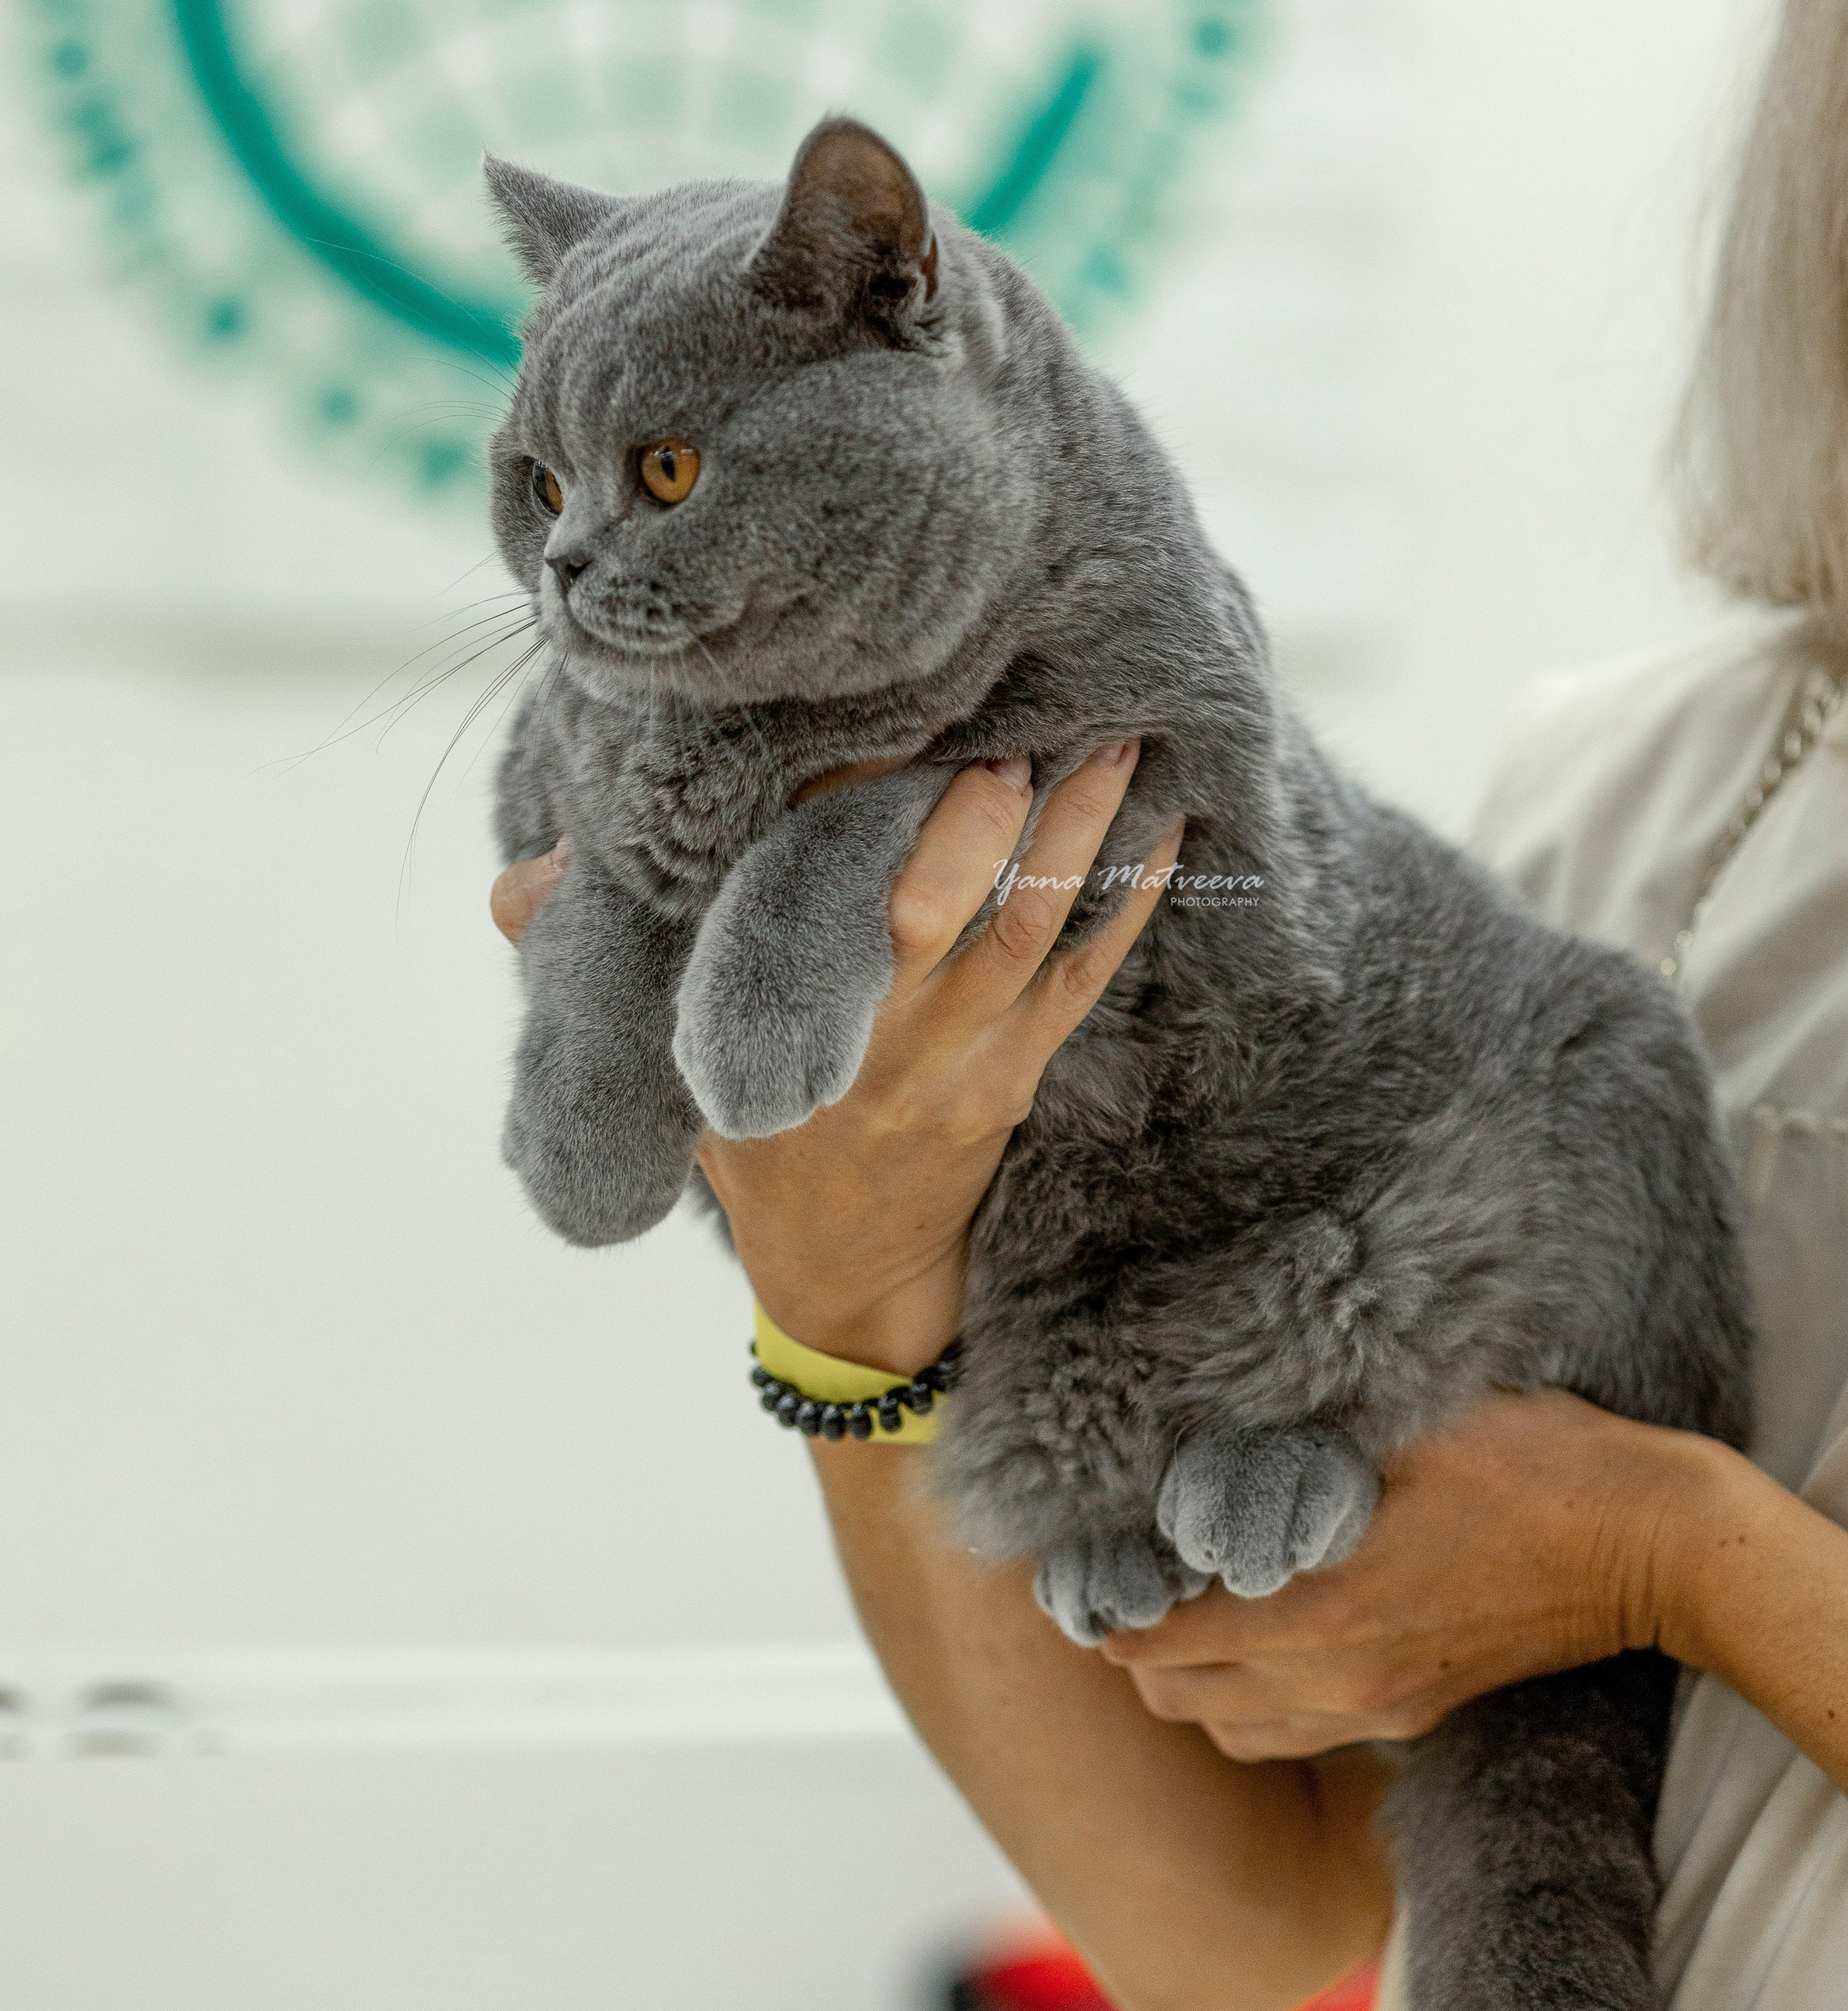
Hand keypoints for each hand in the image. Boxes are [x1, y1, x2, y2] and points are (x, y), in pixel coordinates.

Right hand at [491, 747, 1183, 1375]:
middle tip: (1018, 728)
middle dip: (981, 822)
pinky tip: (1166, 828)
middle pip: (941, 918)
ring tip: (1117, 740)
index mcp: (788, 1037)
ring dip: (1077, 837)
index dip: (843, 819)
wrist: (851, 1282)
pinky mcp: (1022, 1072)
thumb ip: (605, 971)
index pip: (811, 908)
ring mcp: (966, 1064)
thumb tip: (519, 883)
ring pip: (1029, 935)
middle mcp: (882, 1048)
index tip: (871, 735)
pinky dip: (1127, 901)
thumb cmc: (755, 1155)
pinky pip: (1084, 977)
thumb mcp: (666, 1074)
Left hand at [1100, 1390, 1740, 1758]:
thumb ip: (1299, 1436)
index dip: (1106, 1599)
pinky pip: (1293, 1736)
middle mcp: (1334, 1679)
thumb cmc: (1539, 1461)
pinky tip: (1266, 1638)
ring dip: (1190, 1681)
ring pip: (1228, 1732)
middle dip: (1134, 1644)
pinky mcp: (1416, 1714)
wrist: (1654, 1544)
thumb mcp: (1409, 1420)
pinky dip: (1253, 1705)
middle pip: (1174, 1699)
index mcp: (1318, 1610)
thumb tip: (1205, 1426)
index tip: (1091, 1554)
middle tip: (1130, 1575)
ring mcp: (1378, 1707)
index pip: (1153, 1638)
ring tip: (1188, 1608)